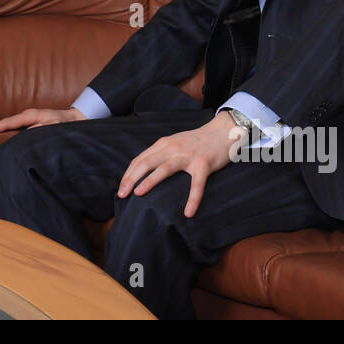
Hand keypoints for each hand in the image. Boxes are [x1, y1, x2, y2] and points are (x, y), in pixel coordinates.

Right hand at [0, 107, 84, 136]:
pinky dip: (1, 130)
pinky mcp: (30, 123)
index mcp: (30, 116)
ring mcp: (27, 119)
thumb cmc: (66, 124)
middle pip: (3, 122)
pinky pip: (12, 127)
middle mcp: (26, 116)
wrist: (76, 118)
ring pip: (6, 124)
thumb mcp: (54, 126)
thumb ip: (39, 129)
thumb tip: (24, 133)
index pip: (7, 123)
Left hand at [117, 113, 247, 217]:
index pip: (140, 159)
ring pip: (165, 169)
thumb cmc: (197, 141)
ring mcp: (188, 156)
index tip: (121, 188)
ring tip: (138, 194)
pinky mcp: (204, 164)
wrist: (223, 131)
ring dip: (150, 181)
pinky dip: (193, 199)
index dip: (128, 174)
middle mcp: (172, 148)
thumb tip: (143, 170)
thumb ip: (160, 154)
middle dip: (131, 179)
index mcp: (163, 144)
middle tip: (121, 194)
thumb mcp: (174, 143)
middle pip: (146, 163)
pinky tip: (188, 212)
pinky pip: (197, 184)